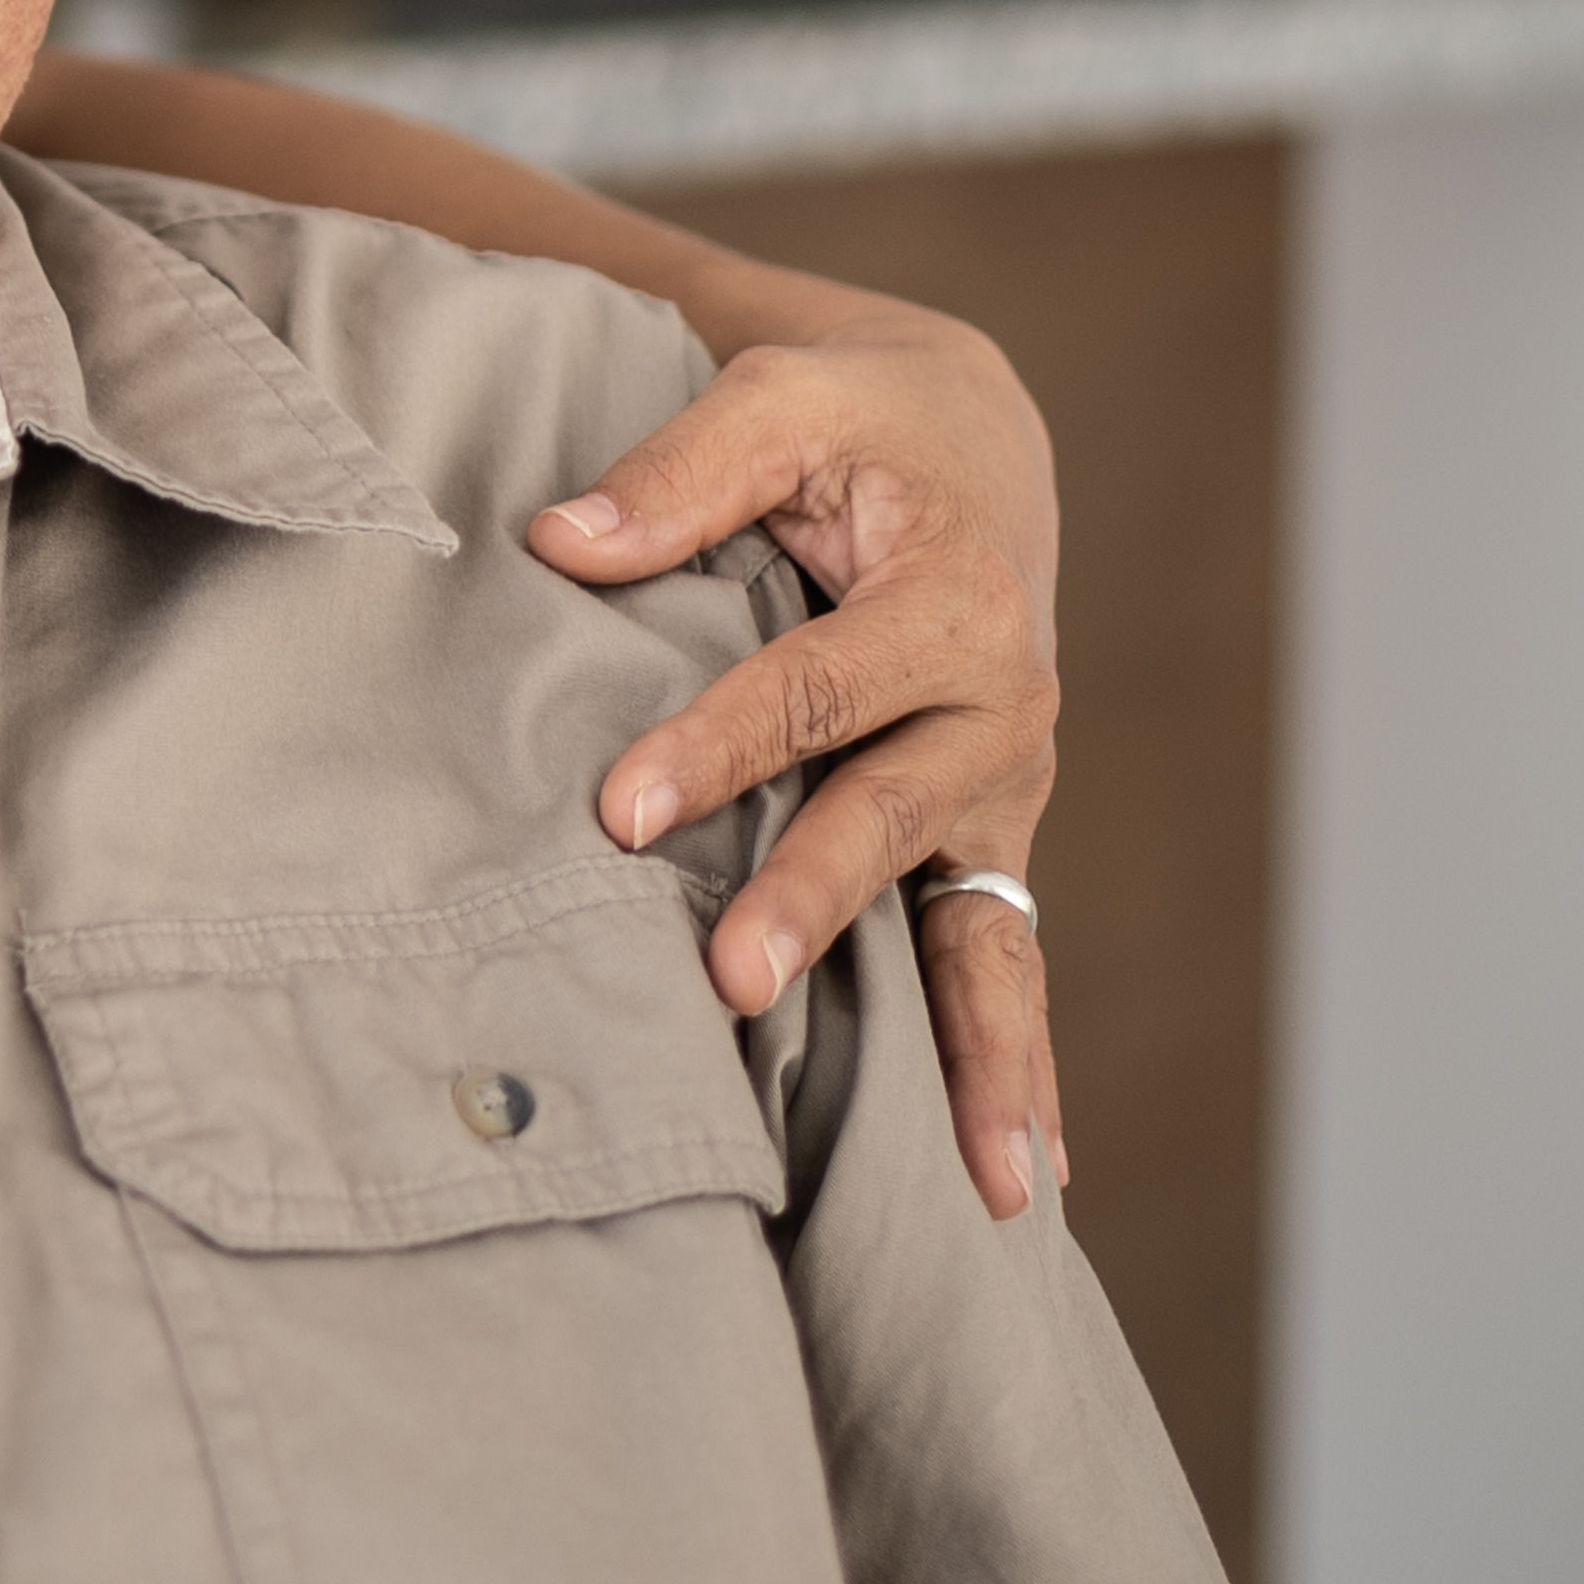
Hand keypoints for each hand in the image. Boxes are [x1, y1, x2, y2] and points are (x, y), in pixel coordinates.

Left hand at [530, 312, 1069, 1218]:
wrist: (971, 443)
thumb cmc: (856, 423)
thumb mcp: (780, 400)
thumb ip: (677, 472)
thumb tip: (560, 541)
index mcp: (954, 594)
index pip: (821, 686)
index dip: (718, 746)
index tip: (620, 812)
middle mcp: (1001, 706)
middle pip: (891, 816)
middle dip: (809, 901)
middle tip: (727, 980)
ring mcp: (1003, 791)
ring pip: (983, 931)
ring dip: (972, 1055)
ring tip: (974, 1182)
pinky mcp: (990, 842)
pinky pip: (1008, 965)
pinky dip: (1018, 1067)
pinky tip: (1023, 1182)